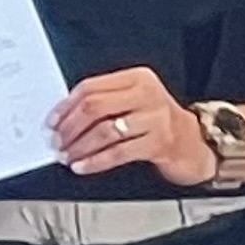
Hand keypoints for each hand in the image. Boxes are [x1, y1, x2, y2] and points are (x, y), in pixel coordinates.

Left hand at [49, 68, 213, 184]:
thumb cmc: (157, 122)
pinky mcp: (159, 143)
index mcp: (136, 78)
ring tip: (67, 156)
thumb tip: (63, 116)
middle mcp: (147, 94)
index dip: (65, 106)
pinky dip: (96, 161)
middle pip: (95, 107)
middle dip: (69, 127)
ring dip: (79, 147)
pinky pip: (118, 152)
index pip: (91, 87)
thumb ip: (105, 102)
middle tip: (56, 141)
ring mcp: (155, 118)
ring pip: (105, 131)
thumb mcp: (135, 102)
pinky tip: (83, 166)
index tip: (51, 122)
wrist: (193, 143)